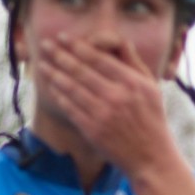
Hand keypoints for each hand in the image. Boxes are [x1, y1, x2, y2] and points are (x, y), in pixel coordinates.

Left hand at [34, 31, 176, 176]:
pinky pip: (70, 107)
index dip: (76, 46)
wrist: (151, 157)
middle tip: (45, 45)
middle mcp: (117, 96)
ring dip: (54, 74)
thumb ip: (133, 62)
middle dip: (59, 55)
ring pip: (71, 88)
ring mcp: (103, 114)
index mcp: (132, 82)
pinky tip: (51, 86)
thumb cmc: (151, 119)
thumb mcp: (151, 86)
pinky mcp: (93, 130)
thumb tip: (115, 40)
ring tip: (42, 64)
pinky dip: (59, 95)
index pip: (98, 58)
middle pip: (80, 70)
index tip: (62, 37)